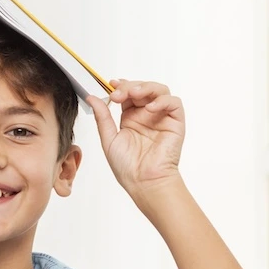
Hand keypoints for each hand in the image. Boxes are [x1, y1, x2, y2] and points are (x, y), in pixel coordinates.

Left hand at [87, 79, 184, 197]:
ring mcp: (162, 118)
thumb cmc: (128, 167)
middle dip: (130, 86)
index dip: (121, 86)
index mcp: (131, 118)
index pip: (128, 93)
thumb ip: (102, 117)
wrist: (144, 182)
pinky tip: (150, 108)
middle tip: (119, 94)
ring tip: (134, 94)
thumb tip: (92, 98)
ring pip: (159, 91)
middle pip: (143, 88)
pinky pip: (174, 104)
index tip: (111, 85)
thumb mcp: (109, 138)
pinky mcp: (175, 123)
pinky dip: (163, 101)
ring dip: (146, 88)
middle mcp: (147, 115)